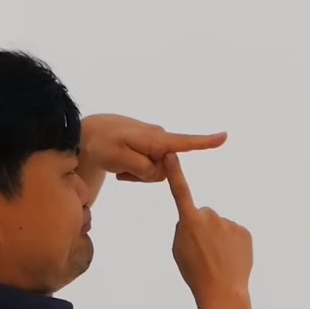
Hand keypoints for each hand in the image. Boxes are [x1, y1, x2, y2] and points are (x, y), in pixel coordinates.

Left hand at [80, 114, 225, 182]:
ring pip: (156, 171)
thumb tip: (160, 171)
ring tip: (119, 165)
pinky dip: (135, 170)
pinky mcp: (149, 147)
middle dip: (145, 174)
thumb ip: (143, 168)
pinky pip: (148, 167)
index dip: (205, 142)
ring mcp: (154, 142)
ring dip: (138, 173)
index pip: (185, 142)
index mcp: (155, 139)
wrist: (86, 134)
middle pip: (165, 169)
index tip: (224, 136)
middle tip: (121, 168)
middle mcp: (159, 138)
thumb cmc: (100, 144)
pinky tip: (120, 165)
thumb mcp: (119, 159)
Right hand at [165, 153, 252, 297]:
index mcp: (190, 221)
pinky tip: (229, 259)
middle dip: (202, 228)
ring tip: (217, 259)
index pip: (181, 191)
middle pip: (203, 215)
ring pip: (219, 226)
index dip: (175, 173)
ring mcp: (229, 223)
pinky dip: (231, 244)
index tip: (172, 154)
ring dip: (218, 238)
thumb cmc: (195, 273)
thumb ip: (183, 229)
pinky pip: (234, 234)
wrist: (222, 291)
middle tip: (203, 251)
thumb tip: (194, 221)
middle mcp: (210, 217)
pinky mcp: (244, 232)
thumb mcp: (178, 250)